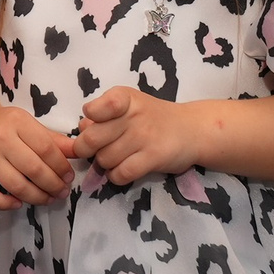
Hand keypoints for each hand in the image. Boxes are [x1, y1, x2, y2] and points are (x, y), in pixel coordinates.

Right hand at [0, 102, 72, 208]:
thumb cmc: (6, 126)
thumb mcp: (30, 125)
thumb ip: (54, 140)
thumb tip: (80, 152)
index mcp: (17, 121)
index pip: (46, 148)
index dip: (61, 166)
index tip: (69, 177)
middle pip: (33, 168)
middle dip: (53, 185)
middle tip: (62, 192)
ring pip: (14, 184)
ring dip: (36, 197)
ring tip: (48, 199)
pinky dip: (4, 204)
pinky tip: (18, 204)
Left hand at [70, 86, 197, 184]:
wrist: (191, 129)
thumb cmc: (153, 117)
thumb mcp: (128, 105)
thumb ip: (102, 113)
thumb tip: (82, 127)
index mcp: (124, 97)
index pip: (93, 109)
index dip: (88, 120)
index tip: (96, 123)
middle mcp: (133, 116)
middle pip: (91, 139)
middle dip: (87, 149)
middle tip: (97, 149)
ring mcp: (143, 137)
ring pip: (104, 159)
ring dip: (104, 163)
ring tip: (116, 157)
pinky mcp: (153, 158)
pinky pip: (121, 174)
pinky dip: (116, 176)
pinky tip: (122, 169)